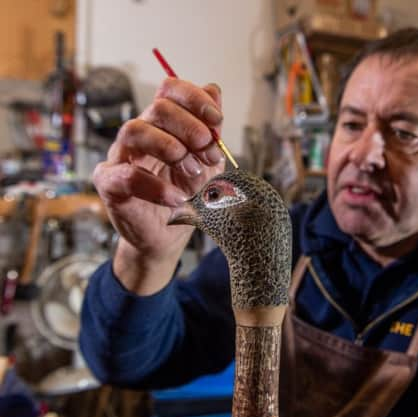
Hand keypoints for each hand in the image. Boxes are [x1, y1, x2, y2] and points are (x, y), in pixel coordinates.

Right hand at [93, 78, 224, 292]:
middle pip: (157, 108)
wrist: (170, 235)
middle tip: (208, 151)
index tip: (217, 119)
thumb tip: (214, 89)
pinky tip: (178, 197)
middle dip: (190, 127)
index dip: (195, 99)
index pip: (170, 90)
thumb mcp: (207, 161)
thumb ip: (210, 129)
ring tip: (193, 171)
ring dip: (171, 148)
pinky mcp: (110, 184)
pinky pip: (127, 176)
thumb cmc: (186, 194)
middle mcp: (139, 134)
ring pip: (134, 131)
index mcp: (162, 124)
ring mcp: (121, 157)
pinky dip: (157, 186)